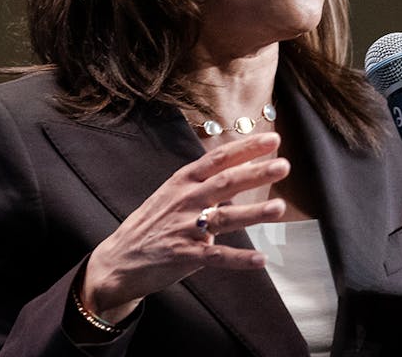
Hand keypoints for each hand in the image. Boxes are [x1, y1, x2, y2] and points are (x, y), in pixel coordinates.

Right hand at [81, 132, 288, 322]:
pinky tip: (261, 259)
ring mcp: (184, 228)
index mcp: (183, 181)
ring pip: (224, 217)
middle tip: (283, 166)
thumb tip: (242, 168)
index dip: (246, 149)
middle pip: (225, 183)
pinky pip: (216, 257)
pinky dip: (239, 259)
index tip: (272, 141)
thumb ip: (205, 182)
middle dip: (255, 174)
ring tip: (279, 208)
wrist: (118, 259)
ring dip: (253, 212)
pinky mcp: (184, 255)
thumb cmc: (151, 224)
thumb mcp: (172, 193)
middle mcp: (185, 200)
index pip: (219, 159)